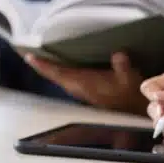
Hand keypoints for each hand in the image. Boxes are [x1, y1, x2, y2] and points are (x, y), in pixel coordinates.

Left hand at [24, 52, 145, 114]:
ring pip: (59, 77)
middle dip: (41, 65)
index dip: (43, 65)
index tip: (28, 57)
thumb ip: (123, 66)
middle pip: (54, 75)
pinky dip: (59, 70)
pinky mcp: (85, 90)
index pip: (58, 73)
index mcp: (83, 83)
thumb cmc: (130, 93)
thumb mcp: (129, 78)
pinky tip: (59, 63)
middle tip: (28, 52)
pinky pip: (66, 78)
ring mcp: (80, 90)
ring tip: (39, 55)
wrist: (135, 111)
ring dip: (49, 68)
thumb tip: (119, 54)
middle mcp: (77, 88)